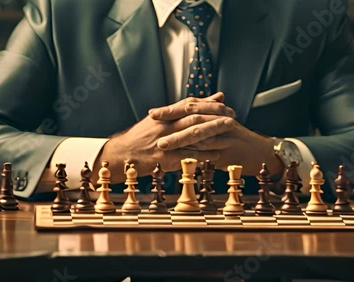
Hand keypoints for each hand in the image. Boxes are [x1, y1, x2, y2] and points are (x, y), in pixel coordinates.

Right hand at [96, 93, 235, 182]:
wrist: (121, 154)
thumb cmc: (141, 137)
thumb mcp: (158, 120)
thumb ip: (180, 111)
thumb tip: (203, 99)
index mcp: (163, 116)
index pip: (189, 105)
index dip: (208, 104)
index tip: (224, 104)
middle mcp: (164, 126)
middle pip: (194, 117)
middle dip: (215, 117)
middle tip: (232, 117)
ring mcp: (164, 142)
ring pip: (193, 135)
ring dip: (213, 133)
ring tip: (229, 133)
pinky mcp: (165, 159)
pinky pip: (187, 156)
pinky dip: (203, 155)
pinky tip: (217, 154)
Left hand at [158, 118, 283, 176]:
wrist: (262, 154)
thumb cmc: (239, 143)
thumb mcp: (220, 128)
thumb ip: (205, 121)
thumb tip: (185, 116)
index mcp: (216, 112)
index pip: (190, 106)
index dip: (171, 110)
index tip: (153, 113)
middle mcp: (221, 119)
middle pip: (192, 116)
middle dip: (171, 119)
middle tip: (153, 122)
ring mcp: (226, 134)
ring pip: (199, 134)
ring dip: (179, 139)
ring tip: (161, 144)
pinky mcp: (229, 150)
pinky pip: (210, 151)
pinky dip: (195, 154)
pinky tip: (181, 157)